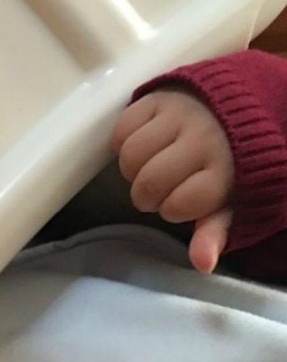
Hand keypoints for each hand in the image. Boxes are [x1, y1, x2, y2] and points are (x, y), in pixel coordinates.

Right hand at [112, 89, 235, 272]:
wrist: (239, 105)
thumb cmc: (227, 164)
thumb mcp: (230, 201)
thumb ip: (214, 232)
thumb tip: (202, 264)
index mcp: (225, 169)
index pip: (179, 205)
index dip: (173, 209)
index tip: (182, 202)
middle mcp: (203, 138)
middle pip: (149, 182)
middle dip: (147, 194)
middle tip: (158, 189)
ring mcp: (179, 114)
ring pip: (130, 156)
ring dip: (132, 169)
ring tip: (148, 166)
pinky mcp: (157, 98)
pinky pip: (121, 129)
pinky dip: (124, 142)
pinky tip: (142, 145)